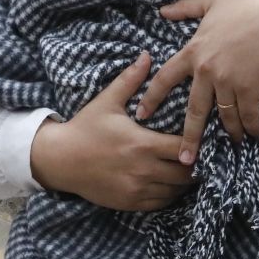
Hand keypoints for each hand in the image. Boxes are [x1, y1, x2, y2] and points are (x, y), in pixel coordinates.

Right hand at [29, 53, 194, 210]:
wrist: (59, 159)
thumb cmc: (85, 128)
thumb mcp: (107, 101)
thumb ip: (130, 79)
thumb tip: (147, 55)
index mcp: (142, 144)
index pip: (184, 148)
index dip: (196, 144)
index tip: (198, 137)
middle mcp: (143, 170)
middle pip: (186, 173)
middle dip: (194, 164)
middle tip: (197, 154)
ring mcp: (137, 190)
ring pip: (176, 191)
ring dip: (184, 181)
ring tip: (186, 168)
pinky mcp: (130, 203)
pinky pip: (161, 204)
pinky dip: (169, 194)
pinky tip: (169, 182)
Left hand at [139, 0, 258, 159]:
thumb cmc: (247, 7)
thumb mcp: (212, 1)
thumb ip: (185, 7)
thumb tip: (163, 10)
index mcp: (194, 52)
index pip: (165, 79)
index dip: (152, 98)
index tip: (142, 114)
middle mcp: (207, 71)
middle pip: (193, 111)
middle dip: (189, 138)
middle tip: (183, 159)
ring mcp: (228, 83)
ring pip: (224, 117)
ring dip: (229, 133)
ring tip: (230, 145)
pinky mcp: (250, 90)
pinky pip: (248, 116)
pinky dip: (252, 127)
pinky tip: (254, 134)